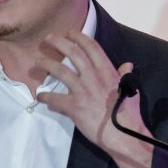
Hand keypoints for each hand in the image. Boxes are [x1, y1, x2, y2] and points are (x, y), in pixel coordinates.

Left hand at [35, 30, 152, 167]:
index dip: (78, 37)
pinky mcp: (74, 107)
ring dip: (46, 64)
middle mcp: (93, 76)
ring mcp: (82, 90)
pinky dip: (45, 97)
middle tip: (47, 39)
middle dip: (58, 42)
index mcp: (107, 71)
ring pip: (60, 71)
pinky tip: (39, 96)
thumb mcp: (131, 90)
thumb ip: (125, 76)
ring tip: (37, 62)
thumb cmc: (129, 113)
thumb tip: (127, 65)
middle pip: (73, 52)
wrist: (123, 134)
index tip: (69, 33)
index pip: (91, 46)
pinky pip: (54, 99)